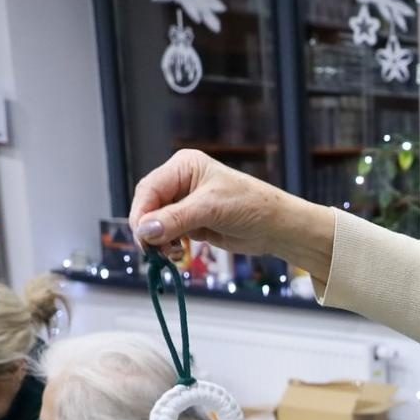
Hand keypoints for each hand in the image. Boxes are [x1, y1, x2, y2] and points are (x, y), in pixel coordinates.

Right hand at [128, 149, 336, 279]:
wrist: (277, 227)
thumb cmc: (251, 206)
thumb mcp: (211, 209)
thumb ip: (176, 219)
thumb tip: (145, 230)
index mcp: (183, 167)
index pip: (149, 189)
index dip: (142, 213)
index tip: (142, 236)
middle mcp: (181, 182)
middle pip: (148, 207)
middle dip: (149, 229)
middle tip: (154, 250)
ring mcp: (185, 203)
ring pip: (156, 223)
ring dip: (159, 240)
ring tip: (173, 252)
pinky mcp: (192, 222)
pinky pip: (168, 234)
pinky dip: (169, 245)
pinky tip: (179, 252)